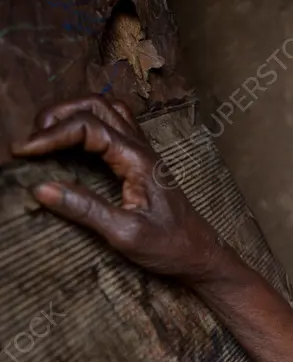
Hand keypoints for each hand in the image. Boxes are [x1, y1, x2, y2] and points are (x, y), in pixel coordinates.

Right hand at [11, 95, 226, 282]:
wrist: (202, 255)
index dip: (51, 135)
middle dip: (58, 114)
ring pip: (107, 110)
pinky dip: (88, 123)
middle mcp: (142, 149)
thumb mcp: (126, 234)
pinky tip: (71, 143)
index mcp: (138, 160)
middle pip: (97, 105)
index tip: (21, 153)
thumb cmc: (171, 247)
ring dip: (73, 114)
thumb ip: (86, 209)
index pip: (89, 127)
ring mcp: (143, 153)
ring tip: (45, 137)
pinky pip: (115, 127)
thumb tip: (41, 188)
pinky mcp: (141, 163)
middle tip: (31, 141)